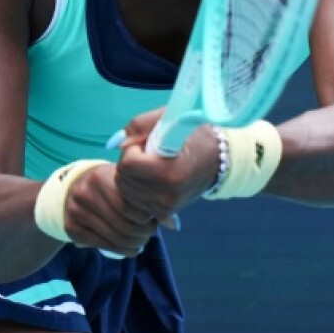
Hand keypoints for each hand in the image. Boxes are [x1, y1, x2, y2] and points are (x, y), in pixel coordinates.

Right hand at [61, 163, 157, 256]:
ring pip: (116, 238)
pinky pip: (104, 246)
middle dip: (144, 233)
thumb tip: (173, 224)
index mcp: (100, 177)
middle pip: (124, 225)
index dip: (147, 216)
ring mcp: (75, 212)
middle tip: (151, 232)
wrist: (74, 188)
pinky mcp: (72, 229)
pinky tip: (131, 248)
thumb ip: (145, 198)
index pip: (130, 205)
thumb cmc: (109, 185)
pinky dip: (123, 251)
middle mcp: (85, 194)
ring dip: (135, 244)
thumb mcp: (124, 183)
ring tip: (142, 240)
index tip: (154, 218)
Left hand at [112, 110, 217, 224]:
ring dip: (132, 176)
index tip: (145, 144)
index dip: (132, 150)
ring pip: (125, 191)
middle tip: (148, 154)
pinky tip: (151, 180)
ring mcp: (166, 207)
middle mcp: (167, 194)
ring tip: (151, 166)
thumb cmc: (192, 135)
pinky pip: (134, 202)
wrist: (217, 160)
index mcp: (170, 172)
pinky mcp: (164, 213)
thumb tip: (117, 143)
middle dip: (129, 163)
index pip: (127, 164)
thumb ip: (139, 125)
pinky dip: (137, 189)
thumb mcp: (170, 119)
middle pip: (123, 179)